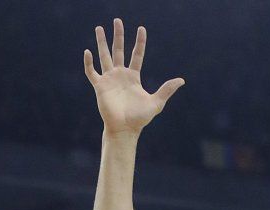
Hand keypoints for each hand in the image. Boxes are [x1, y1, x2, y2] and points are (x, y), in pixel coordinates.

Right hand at [84, 19, 183, 137]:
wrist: (125, 129)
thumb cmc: (140, 119)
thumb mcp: (156, 102)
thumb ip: (167, 90)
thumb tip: (182, 80)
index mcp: (133, 77)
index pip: (137, 55)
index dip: (139, 42)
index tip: (141, 28)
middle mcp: (120, 75)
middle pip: (118, 50)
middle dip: (118, 35)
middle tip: (117, 20)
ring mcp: (109, 80)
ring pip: (104, 56)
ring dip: (101, 42)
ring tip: (99, 27)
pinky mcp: (100, 86)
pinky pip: (91, 72)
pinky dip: (88, 63)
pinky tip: (87, 52)